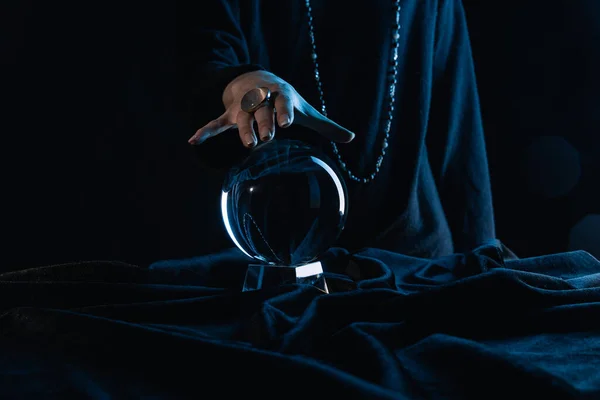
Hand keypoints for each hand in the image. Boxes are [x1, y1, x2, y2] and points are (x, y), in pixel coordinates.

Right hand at [188, 70, 354, 146]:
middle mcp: (261, 100)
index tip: (287, 123)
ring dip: (243, 130)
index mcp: (281, 97)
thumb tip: (352, 137)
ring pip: (241, 119)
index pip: (283, 103)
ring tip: (248, 144)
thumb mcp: (306, 110)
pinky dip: (205, 131)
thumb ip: (327, 126)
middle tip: (267, 138)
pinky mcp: (229, 115)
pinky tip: (193, 141)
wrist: (255, 79)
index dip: (285, 112)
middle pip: (261, 111)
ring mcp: (243, 108)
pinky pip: (216, 124)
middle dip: (264, 123)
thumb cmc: (285, 99)